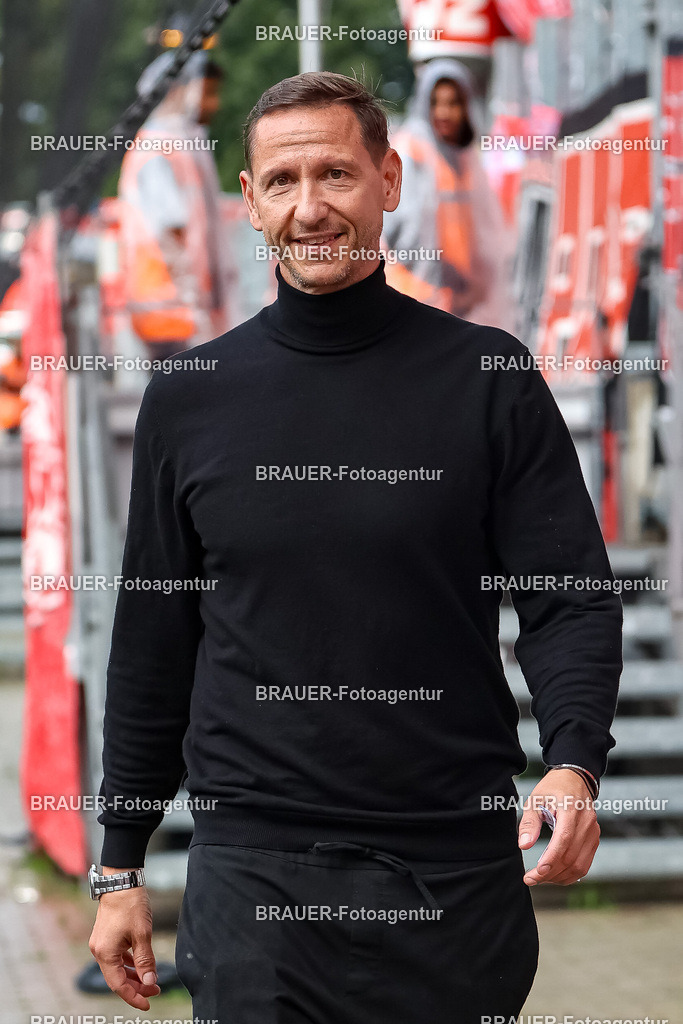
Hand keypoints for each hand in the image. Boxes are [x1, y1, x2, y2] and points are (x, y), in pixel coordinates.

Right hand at [88, 868, 160, 1009]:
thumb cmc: (131, 905)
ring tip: (151, 980)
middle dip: (136, 986)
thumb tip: (149, 982)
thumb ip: (145, 960)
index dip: (133, 996)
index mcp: (105, 953)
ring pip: (118, 968)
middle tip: (156, 990)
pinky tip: (140, 965)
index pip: (118, 985)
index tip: (148, 1003)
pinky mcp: (107, 936)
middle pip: (117, 978)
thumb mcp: (142, 934)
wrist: (121, 881)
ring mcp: (102, 943)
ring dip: (133, 975)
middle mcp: (99, 950)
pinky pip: (117, 957)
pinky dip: (129, 964)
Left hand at [518, 769, 599, 885]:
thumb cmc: (553, 788)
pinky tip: (554, 874)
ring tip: (540, 878)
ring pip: (579, 865)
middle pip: (571, 856)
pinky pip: (585, 863)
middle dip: (550, 873)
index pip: (564, 839)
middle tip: (530, 879)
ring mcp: (593, 832)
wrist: (575, 779)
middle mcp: (586, 822)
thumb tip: (524, 845)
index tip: (536, 872)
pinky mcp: (594, 839)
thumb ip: (529, 822)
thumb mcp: (536, 799)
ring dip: (559, 876)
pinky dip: (570, 874)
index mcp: (571, 809)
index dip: (551, 859)